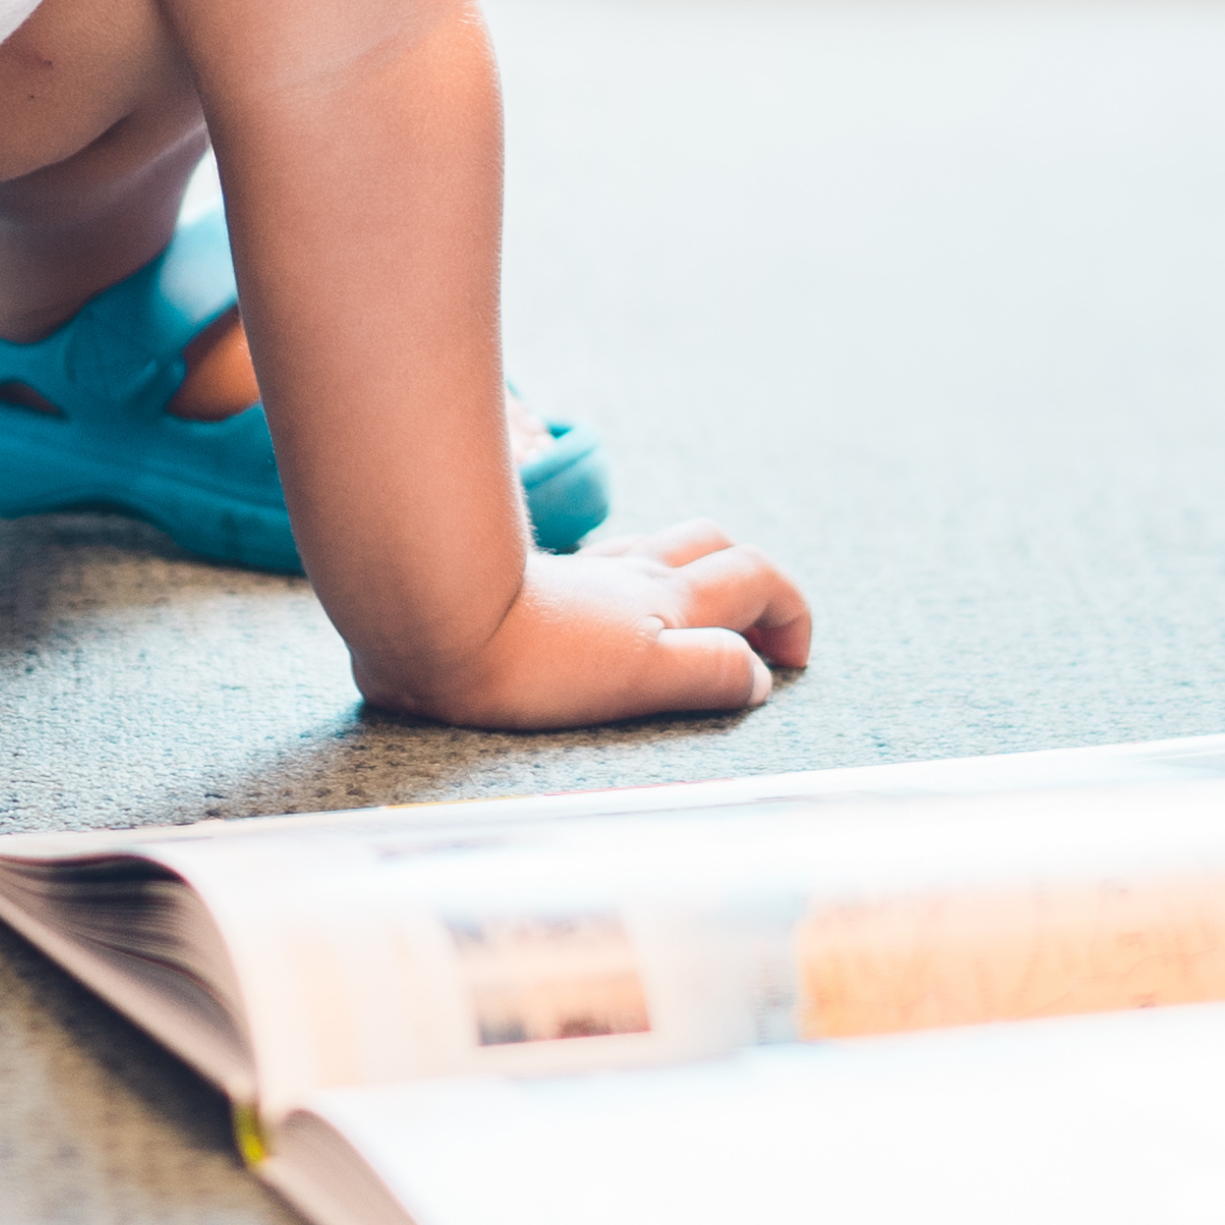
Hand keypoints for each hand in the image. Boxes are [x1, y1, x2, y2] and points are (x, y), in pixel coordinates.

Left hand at [372, 521, 816, 727]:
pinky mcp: (534, 584)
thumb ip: (710, 673)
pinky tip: (607, 611)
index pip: (756, 578)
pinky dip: (630, 580)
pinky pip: (602, 567)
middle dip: (750, 582)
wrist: (431, 624)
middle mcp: (632, 573)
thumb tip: (757, 677)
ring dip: (692, 575)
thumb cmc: (534, 662)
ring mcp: (583, 575)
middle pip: (714, 546)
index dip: (790, 612)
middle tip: (755, 640)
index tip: (792, 662)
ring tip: (690, 622)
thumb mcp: (643, 677)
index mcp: (668, 597)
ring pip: (657, 549)